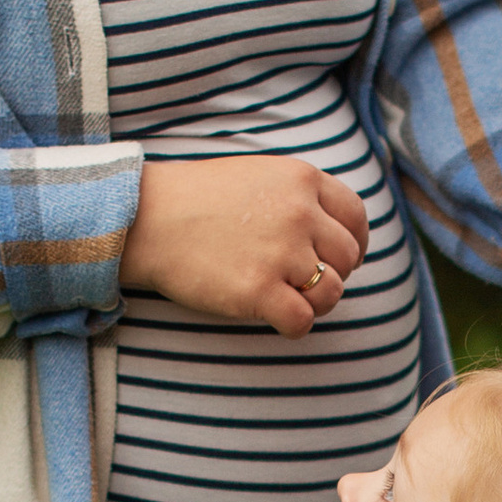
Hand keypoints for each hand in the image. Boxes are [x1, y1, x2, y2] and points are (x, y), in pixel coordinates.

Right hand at [121, 155, 369, 337]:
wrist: (146, 218)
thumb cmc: (197, 199)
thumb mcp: (257, 176)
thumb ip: (298, 196)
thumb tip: (335, 234)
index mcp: (301, 180)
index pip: (356, 216)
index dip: (354, 243)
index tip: (340, 258)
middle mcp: (299, 214)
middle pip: (346, 258)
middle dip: (332, 274)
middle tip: (304, 282)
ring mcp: (281, 253)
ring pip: (331, 292)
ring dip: (315, 302)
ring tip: (288, 299)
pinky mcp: (259, 290)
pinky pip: (303, 321)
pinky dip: (294, 326)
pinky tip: (275, 318)